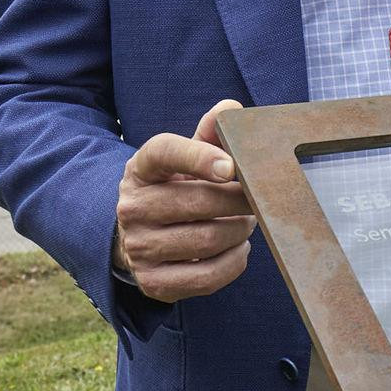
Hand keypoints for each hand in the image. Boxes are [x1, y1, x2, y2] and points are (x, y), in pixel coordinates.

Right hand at [112, 99, 255, 302]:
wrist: (142, 235)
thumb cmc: (175, 188)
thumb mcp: (185, 158)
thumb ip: (208, 134)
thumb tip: (232, 109)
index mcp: (142, 168)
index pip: (166, 152)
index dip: (200, 157)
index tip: (233, 166)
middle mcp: (132, 207)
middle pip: (199, 201)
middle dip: (240, 200)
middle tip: (257, 199)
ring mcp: (138, 248)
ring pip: (207, 240)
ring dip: (239, 230)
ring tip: (246, 222)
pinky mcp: (152, 282)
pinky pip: (207, 276)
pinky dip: (234, 262)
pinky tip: (238, 248)